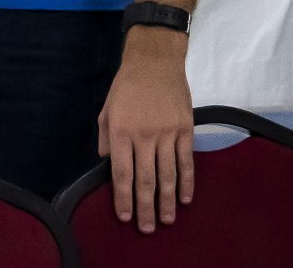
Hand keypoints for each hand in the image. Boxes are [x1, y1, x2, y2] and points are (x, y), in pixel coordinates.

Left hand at [98, 32, 193, 233]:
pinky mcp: (186, 129)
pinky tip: (185, 198)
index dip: (123, 198)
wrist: (155, 62)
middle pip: (146, 179)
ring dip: (168, 201)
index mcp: (121, 131)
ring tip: (167, 220)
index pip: (122, 173)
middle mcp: (144, 135)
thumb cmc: (126, 86)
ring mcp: (167, 133)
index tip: (125, 217)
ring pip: (168, 175)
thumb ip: (106, 138)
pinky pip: (186, 161)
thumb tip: (108, 164)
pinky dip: (186, 181)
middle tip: (148, 229)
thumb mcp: (106, 110)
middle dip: (146, 207)